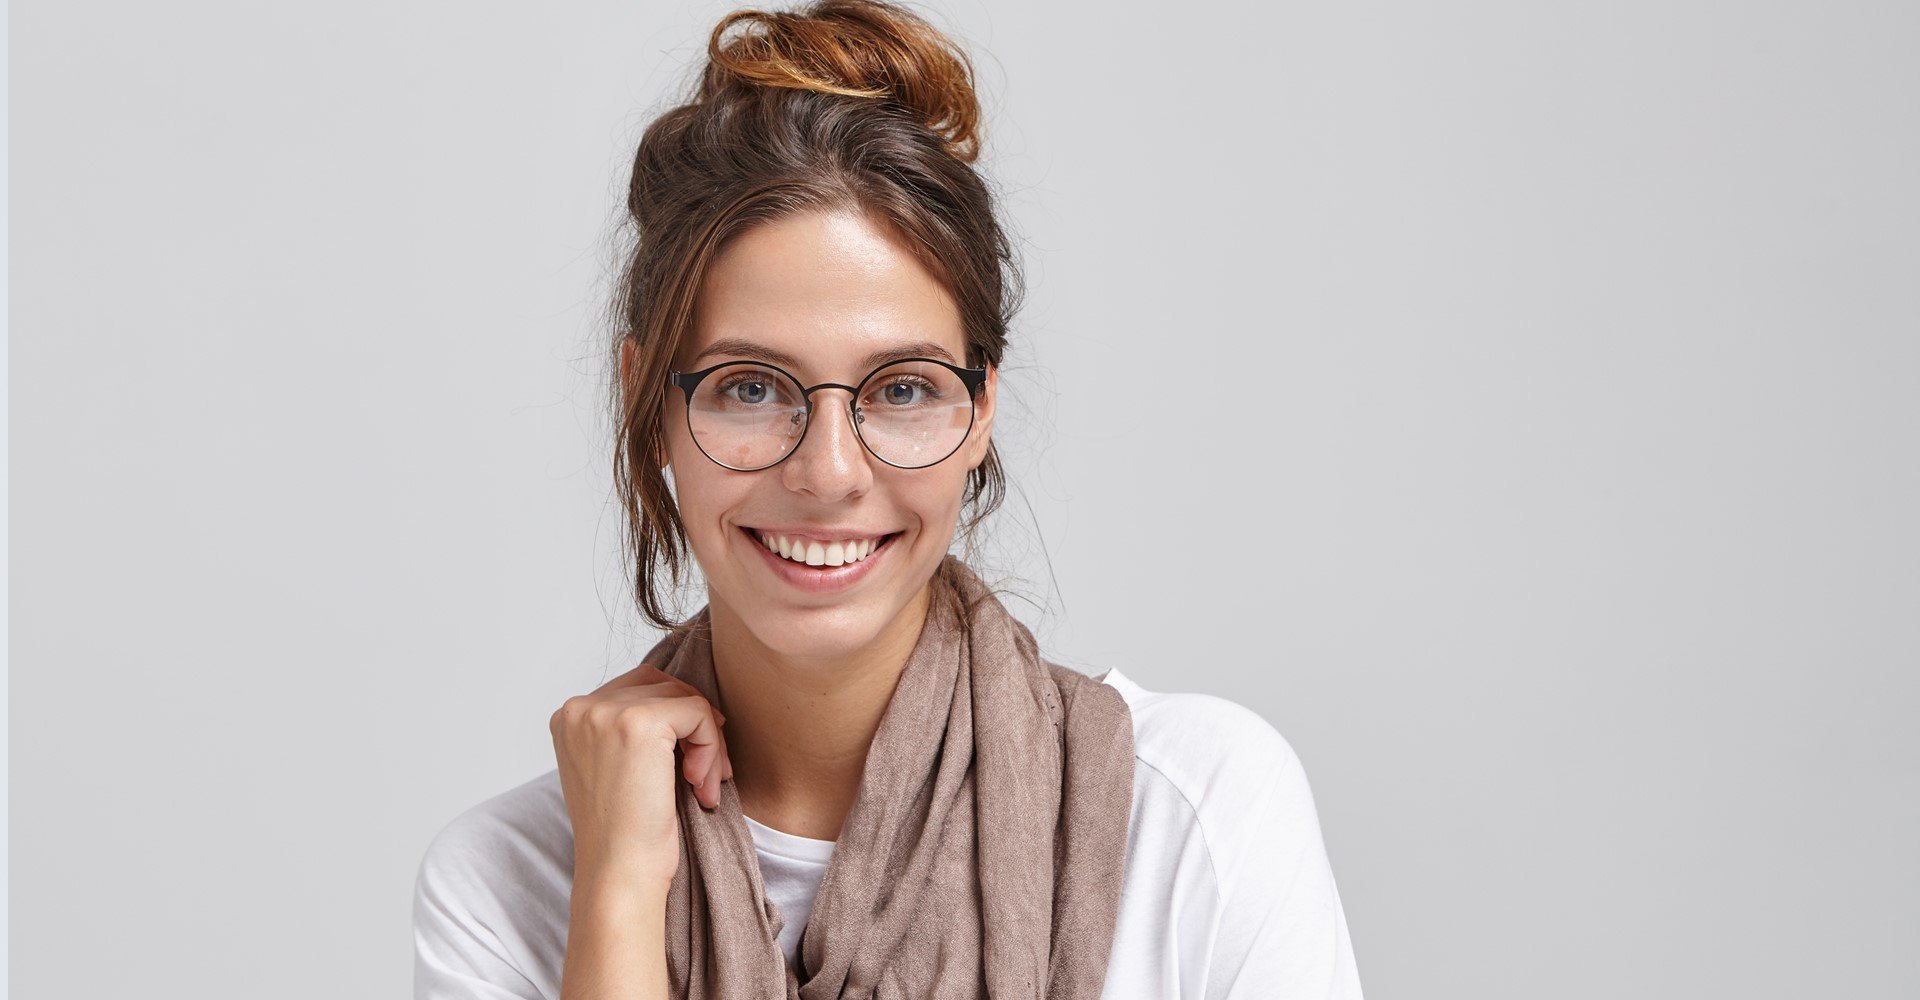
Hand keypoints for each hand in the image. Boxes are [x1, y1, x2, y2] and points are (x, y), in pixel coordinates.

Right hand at [549, 661, 733, 887]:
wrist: (620, 873)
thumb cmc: (626, 833)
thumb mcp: (619, 768)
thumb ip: (633, 730)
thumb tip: (690, 700)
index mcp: (570, 718)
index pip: (638, 688)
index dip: (675, 720)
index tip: (690, 762)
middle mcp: (580, 708)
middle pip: (663, 687)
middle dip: (694, 728)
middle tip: (705, 775)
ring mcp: (606, 712)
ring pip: (684, 699)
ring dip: (707, 742)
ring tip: (703, 785)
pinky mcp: (639, 723)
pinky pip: (698, 711)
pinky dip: (711, 747)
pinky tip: (699, 786)